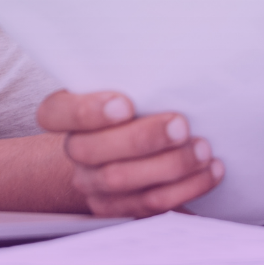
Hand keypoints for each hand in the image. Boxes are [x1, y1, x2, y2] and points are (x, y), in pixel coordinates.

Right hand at [36, 91, 224, 216]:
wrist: (133, 145)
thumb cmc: (140, 101)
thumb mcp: (131, 82)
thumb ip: (138, 76)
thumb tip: (172, 56)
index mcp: (65, 113)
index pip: (54, 114)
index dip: (86, 111)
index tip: (125, 104)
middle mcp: (74, 150)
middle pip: (91, 151)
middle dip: (142, 138)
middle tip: (181, 124)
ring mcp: (93, 184)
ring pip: (121, 180)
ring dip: (169, 165)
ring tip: (202, 149)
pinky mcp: (119, 208)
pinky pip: (149, 205)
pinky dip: (185, 188)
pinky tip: (210, 170)